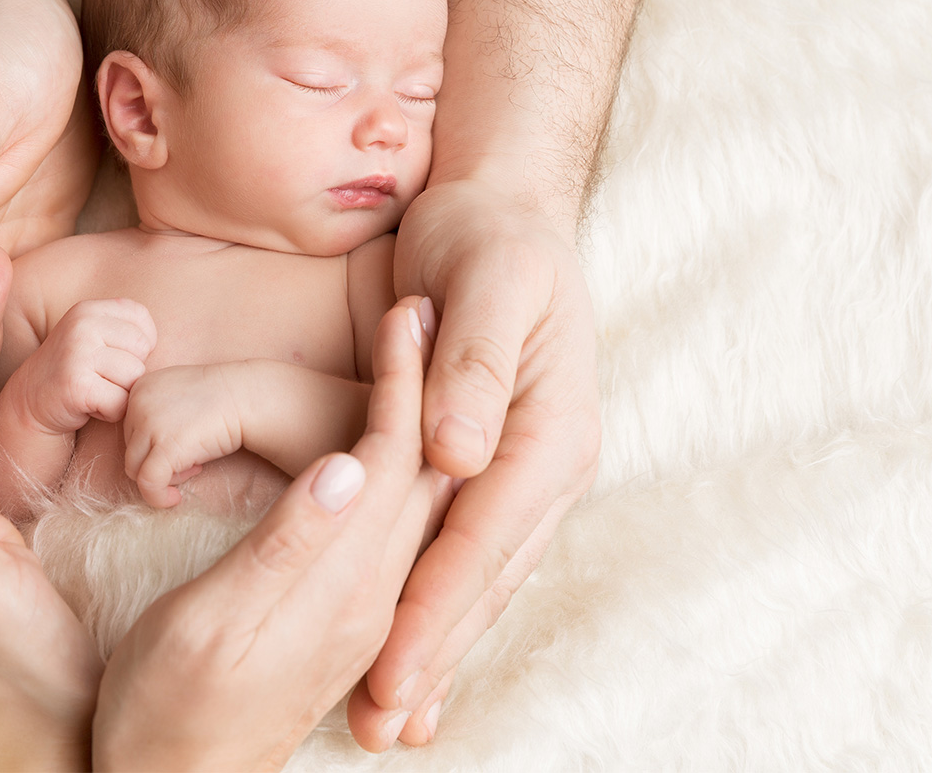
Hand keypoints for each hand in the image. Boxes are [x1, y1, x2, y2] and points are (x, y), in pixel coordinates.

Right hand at [14, 298, 155, 434]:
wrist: (30, 403)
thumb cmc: (78, 372)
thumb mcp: (100, 338)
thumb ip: (132, 330)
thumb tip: (187, 330)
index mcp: (91, 309)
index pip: (145, 323)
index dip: (139, 348)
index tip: (112, 357)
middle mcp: (82, 324)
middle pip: (142, 352)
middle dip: (129, 372)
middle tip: (99, 378)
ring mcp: (77, 353)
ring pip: (134, 378)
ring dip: (119, 393)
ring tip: (94, 390)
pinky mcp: (76, 384)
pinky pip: (120, 403)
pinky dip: (110, 412)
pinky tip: (88, 405)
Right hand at [94, 299, 447, 770]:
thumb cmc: (170, 707)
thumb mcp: (213, 625)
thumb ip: (287, 546)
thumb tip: (344, 463)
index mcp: (346, 580)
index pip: (392, 458)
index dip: (403, 380)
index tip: (407, 310)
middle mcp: (376, 589)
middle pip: (420, 471)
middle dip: (426, 387)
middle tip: (424, 309)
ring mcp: (369, 605)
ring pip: (419, 498)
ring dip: (422, 423)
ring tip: (420, 360)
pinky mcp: (350, 618)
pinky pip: (403, 529)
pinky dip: (405, 471)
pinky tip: (399, 453)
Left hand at [123, 363, 241, 507]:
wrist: (250, 397)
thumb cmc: (225, 396)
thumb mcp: (180, 392)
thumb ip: (157, 410)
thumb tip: (147, 445)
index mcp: (141, 387)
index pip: (131, 429)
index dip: (155, 443)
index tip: (184, 443)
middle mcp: (138, 403)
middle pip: (132, 449)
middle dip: (159, 459)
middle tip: (193, 459)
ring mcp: (149, 425)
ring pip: (134, 468)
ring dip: (163, 476)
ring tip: (193, 469)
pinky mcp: (164, 448)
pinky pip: (148, 483)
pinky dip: (157, 497)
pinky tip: (175, 498)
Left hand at [350, 180, 600, 746]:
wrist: (503, 212)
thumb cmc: (491, 237)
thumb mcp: (491, 278)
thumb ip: (476, 364)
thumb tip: (460, 456)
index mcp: (553, 430)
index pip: (485, 535)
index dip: (435, 607)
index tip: (388, 673)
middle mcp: (548, 467)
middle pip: (486, 577)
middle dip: (432, 653)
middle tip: (378, 726)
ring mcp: (526, 475)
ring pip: (480, 579)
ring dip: (436, 648)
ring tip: (390, 718)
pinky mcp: (494, 472)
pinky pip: (468, 555)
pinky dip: (439, 609)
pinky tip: (412, 657)